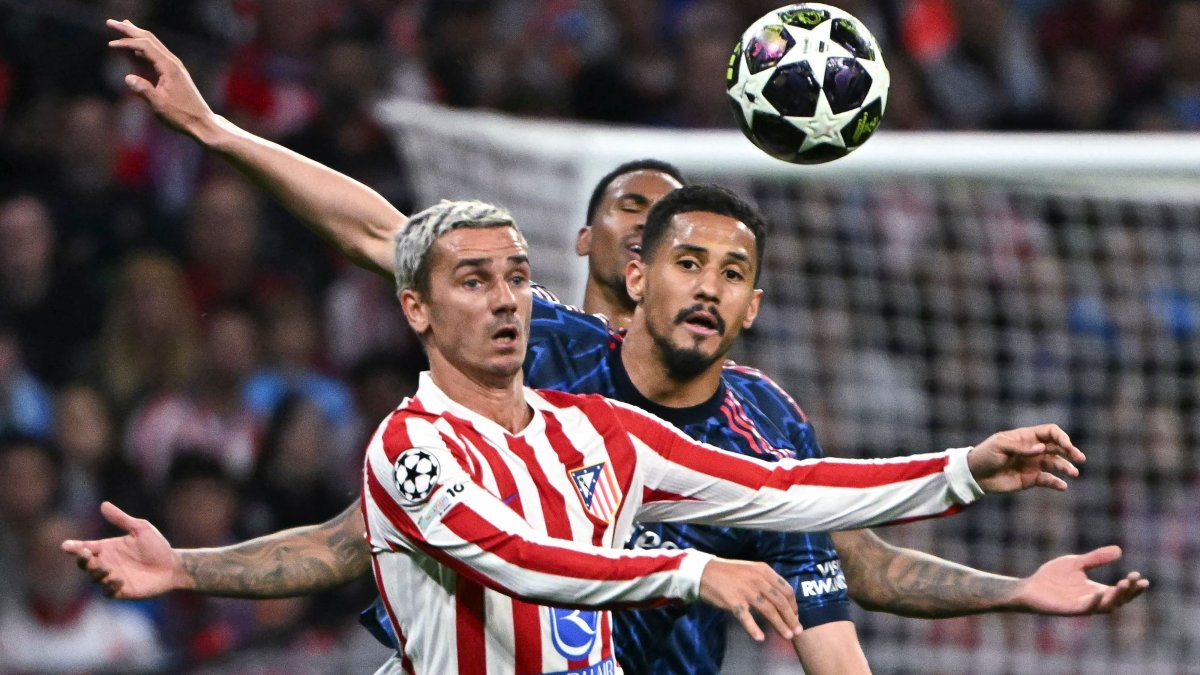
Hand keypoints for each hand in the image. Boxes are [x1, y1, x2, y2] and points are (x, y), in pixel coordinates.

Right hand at [60, 501, 187, 598]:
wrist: (172, 566)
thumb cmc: (157, 546)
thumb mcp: (141, 529)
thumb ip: (122, 519)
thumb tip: (104, 504)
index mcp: (108, 548)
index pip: (85, 548)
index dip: (74, 547)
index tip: (66, 546)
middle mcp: (107, 563)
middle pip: (85, 564)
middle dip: (82, 561)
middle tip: (86, 555)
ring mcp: (113, 577)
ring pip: (94, 578)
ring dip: (97, 573)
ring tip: (108, 568)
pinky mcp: (122, 591)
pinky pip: (108, 592)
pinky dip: (109, 587)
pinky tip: (119, 580)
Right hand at [106, 19, 214, 137]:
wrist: (202, 122)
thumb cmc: (182, 116)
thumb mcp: (160, 106)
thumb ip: (144, 91)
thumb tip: (127, 78)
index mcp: (169, 67)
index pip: (145, 46)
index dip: (127, 42)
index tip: (110, 44)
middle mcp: (173, 63)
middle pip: (149, 39)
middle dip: (130, 30)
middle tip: (112, 22)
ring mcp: (175, 67)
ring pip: (154, 45)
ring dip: (137, 36)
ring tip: (123, 28)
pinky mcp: (175, 73)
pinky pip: (157, 55)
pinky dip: (144, 49)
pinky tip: (136, 51)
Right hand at [698, 558, 801, 641]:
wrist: (703, 572)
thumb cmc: (728, 572)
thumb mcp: (750, 570)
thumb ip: (765, 581)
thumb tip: (780, 598)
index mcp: (763, 571)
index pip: (786, 589)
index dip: (793, 605)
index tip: (795, 616)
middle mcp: (757, 580)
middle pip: (780, 602)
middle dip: (791, 618)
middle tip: (797, 630)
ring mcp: (745, 591)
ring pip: (768, 610)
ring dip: (780, 625)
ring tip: (787, 635)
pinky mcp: (733, 601)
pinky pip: (746, 618)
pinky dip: (754, 629)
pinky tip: (760, 638)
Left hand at [967, 424, 1084, 492]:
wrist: (975, 475)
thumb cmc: (985, 455)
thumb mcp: (999, 447)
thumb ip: (1020, 447)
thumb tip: (1042, 448)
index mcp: (1026, 437)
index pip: (1050, 432)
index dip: (1061, 437)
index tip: (1066, 446)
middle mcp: (1034, 449)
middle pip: (1058, 447)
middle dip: (1070, 451)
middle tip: (1079, 458)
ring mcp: (1033, 464)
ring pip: (1056, 464)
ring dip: (1066, 468)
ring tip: (1073, 473)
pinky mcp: (1031, 479)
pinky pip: (1048, 480)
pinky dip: (1056, 482)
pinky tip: (1062, 486)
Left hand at [1012, 545, 1148, 614]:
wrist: (1030, 588)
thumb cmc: (1053, 577)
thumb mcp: (1077, 563)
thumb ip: (1096, 558)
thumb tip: (1119, 550)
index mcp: (1097, 590)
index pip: (1120, 591)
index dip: (1133, 587)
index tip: (1143, 578)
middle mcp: (1093, 600)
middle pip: (1118, 600)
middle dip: (1129, 591)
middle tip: (1137, 580)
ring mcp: (1082, 606)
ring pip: (1106, 606)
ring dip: (1116, 596)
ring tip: (1124, 583)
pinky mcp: (1069, 610)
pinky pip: (1085, 609)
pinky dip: (1094, 602)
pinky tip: (1099, 592)